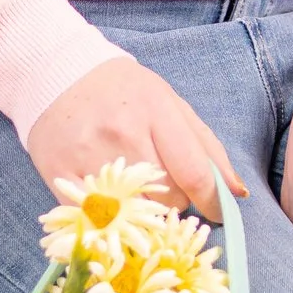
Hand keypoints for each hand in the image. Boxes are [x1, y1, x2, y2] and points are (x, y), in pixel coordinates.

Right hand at [23, 55, 244, 221]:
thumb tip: (237, 192)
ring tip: (135, 184)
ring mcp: (89, 157)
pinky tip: (110, 198)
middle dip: (177, 198)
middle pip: (170, 197)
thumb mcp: (170, 104)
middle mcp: (123, 134)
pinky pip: (100, 218)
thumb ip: (206, 148)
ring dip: (145, 208)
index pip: (195, 173)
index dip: (212, 202)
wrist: (54, 74)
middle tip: (163, 181)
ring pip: (138, 213)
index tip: (218, 212)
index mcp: (156, 111)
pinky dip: (111, 217)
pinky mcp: (60, 176)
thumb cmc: (122, 91)